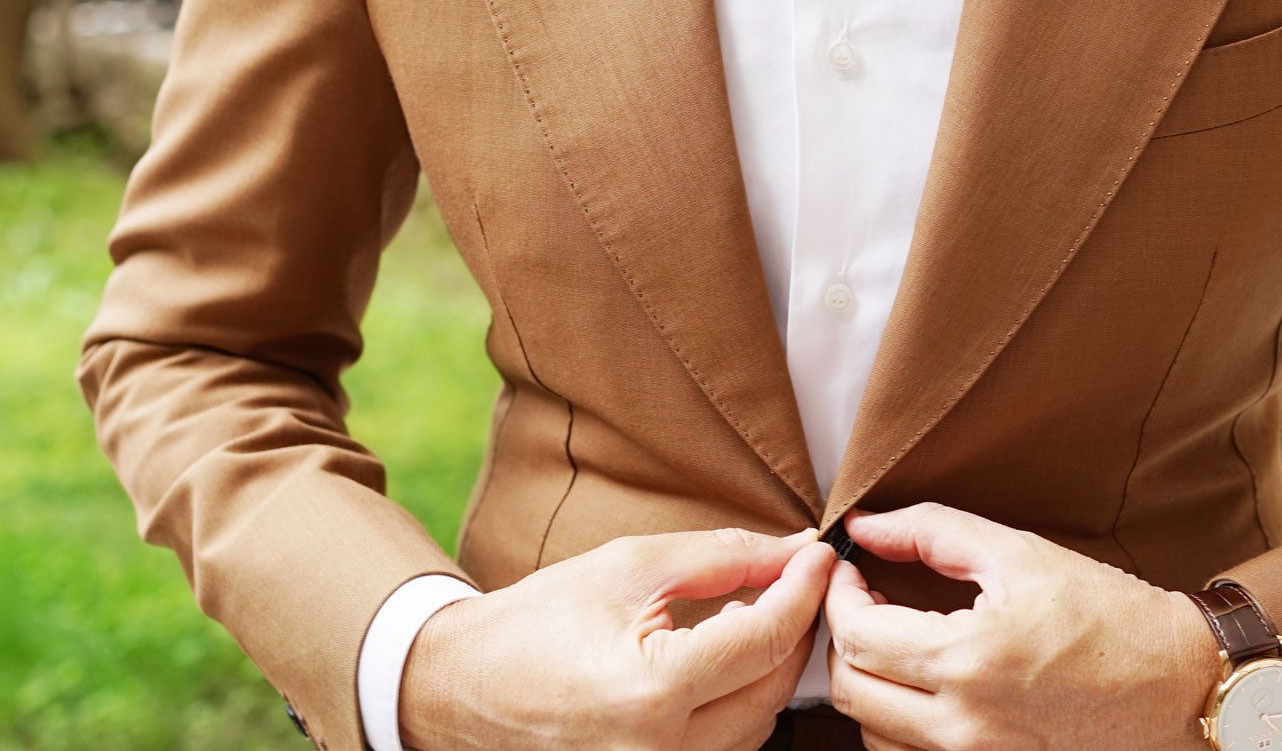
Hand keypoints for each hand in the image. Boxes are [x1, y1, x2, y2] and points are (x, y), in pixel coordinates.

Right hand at [399, 525, 831, 749]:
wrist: (462, 688)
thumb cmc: (539, 620)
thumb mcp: (630, 567)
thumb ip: (722, 558)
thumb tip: (794, 551)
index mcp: (652, 692)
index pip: (765, 639)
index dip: (803, 589)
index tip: (819, 554)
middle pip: (774, 690)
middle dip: (795, 628)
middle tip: (796, 578)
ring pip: (759, 726)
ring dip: (769, 669)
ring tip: (753, 615)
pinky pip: (727, 748)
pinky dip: (741, 702)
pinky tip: (726, 661)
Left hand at [824, 504, 1219, 750]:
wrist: (1179, 684)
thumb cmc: (1109, 615)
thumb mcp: (1020, 553)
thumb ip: (931, 532)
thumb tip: (864, 526)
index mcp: (968, 661)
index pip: (857, 636)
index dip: (838, 596)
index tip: (852, 570)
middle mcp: (965, 726)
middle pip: (851, 691)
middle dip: (844, 639)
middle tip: (865, 601)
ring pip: (872, 733)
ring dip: (869, 683)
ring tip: (894, 641)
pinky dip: (898, 723)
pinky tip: (923, 685)